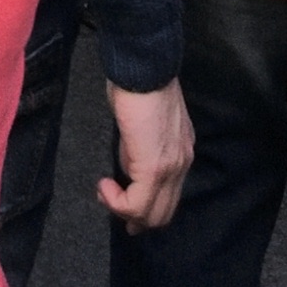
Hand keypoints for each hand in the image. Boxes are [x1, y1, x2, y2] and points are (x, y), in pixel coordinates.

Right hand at [99, 80, 193, 229]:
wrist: (143, 67)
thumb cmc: (137, 83)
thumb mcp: (144, 121)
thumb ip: (141, 143)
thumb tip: (130, 160)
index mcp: (181, 150)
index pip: (169, 195)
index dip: (146, 208)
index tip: (123, 205)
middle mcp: (181, 163)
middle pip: (163, 212)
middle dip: (135, 218)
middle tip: (111, 206)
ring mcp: (171, 168)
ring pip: (151, 214)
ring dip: (122, 210)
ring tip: (105, 191)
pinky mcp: (153, 169)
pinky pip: (136, 204)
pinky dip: (116, 203)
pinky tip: (104, 186)